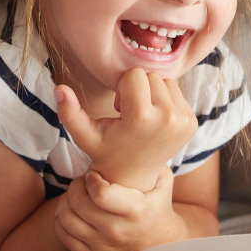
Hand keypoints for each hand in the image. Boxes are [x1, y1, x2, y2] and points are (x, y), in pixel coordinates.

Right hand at [54, 68, 197, 190]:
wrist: (134, 176)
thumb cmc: (106, 151)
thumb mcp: (85, 135)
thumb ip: (69, 112)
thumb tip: (58, 87)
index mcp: (143, 118)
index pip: (134, 74)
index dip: (122, 89)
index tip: (120, 111)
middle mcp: (169, 118)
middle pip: (151, 76)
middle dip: (137, 89)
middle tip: (130, 114)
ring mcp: (184, 121)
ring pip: (165, 81)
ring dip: (151, 93)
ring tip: (142, 116)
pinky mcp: (193, 122)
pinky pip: (177, 91)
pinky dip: (165, 100)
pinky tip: (154, 120)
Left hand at [54, 167, 181, 250]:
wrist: (160, 241)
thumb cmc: (158, 204)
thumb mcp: (162, 181)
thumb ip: (152, 160)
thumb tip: (137, 136)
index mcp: (135, 210)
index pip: (100, 194)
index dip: (91, 179)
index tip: (93, 173)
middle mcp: (117, 230)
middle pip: (78, 203)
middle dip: (76, 185)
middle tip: (83, 180)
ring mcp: (103, 245)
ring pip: (66, 219)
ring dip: (66, 200)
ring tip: (77, 194)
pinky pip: (63, 235)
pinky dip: (61, 219)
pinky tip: (73, 210)